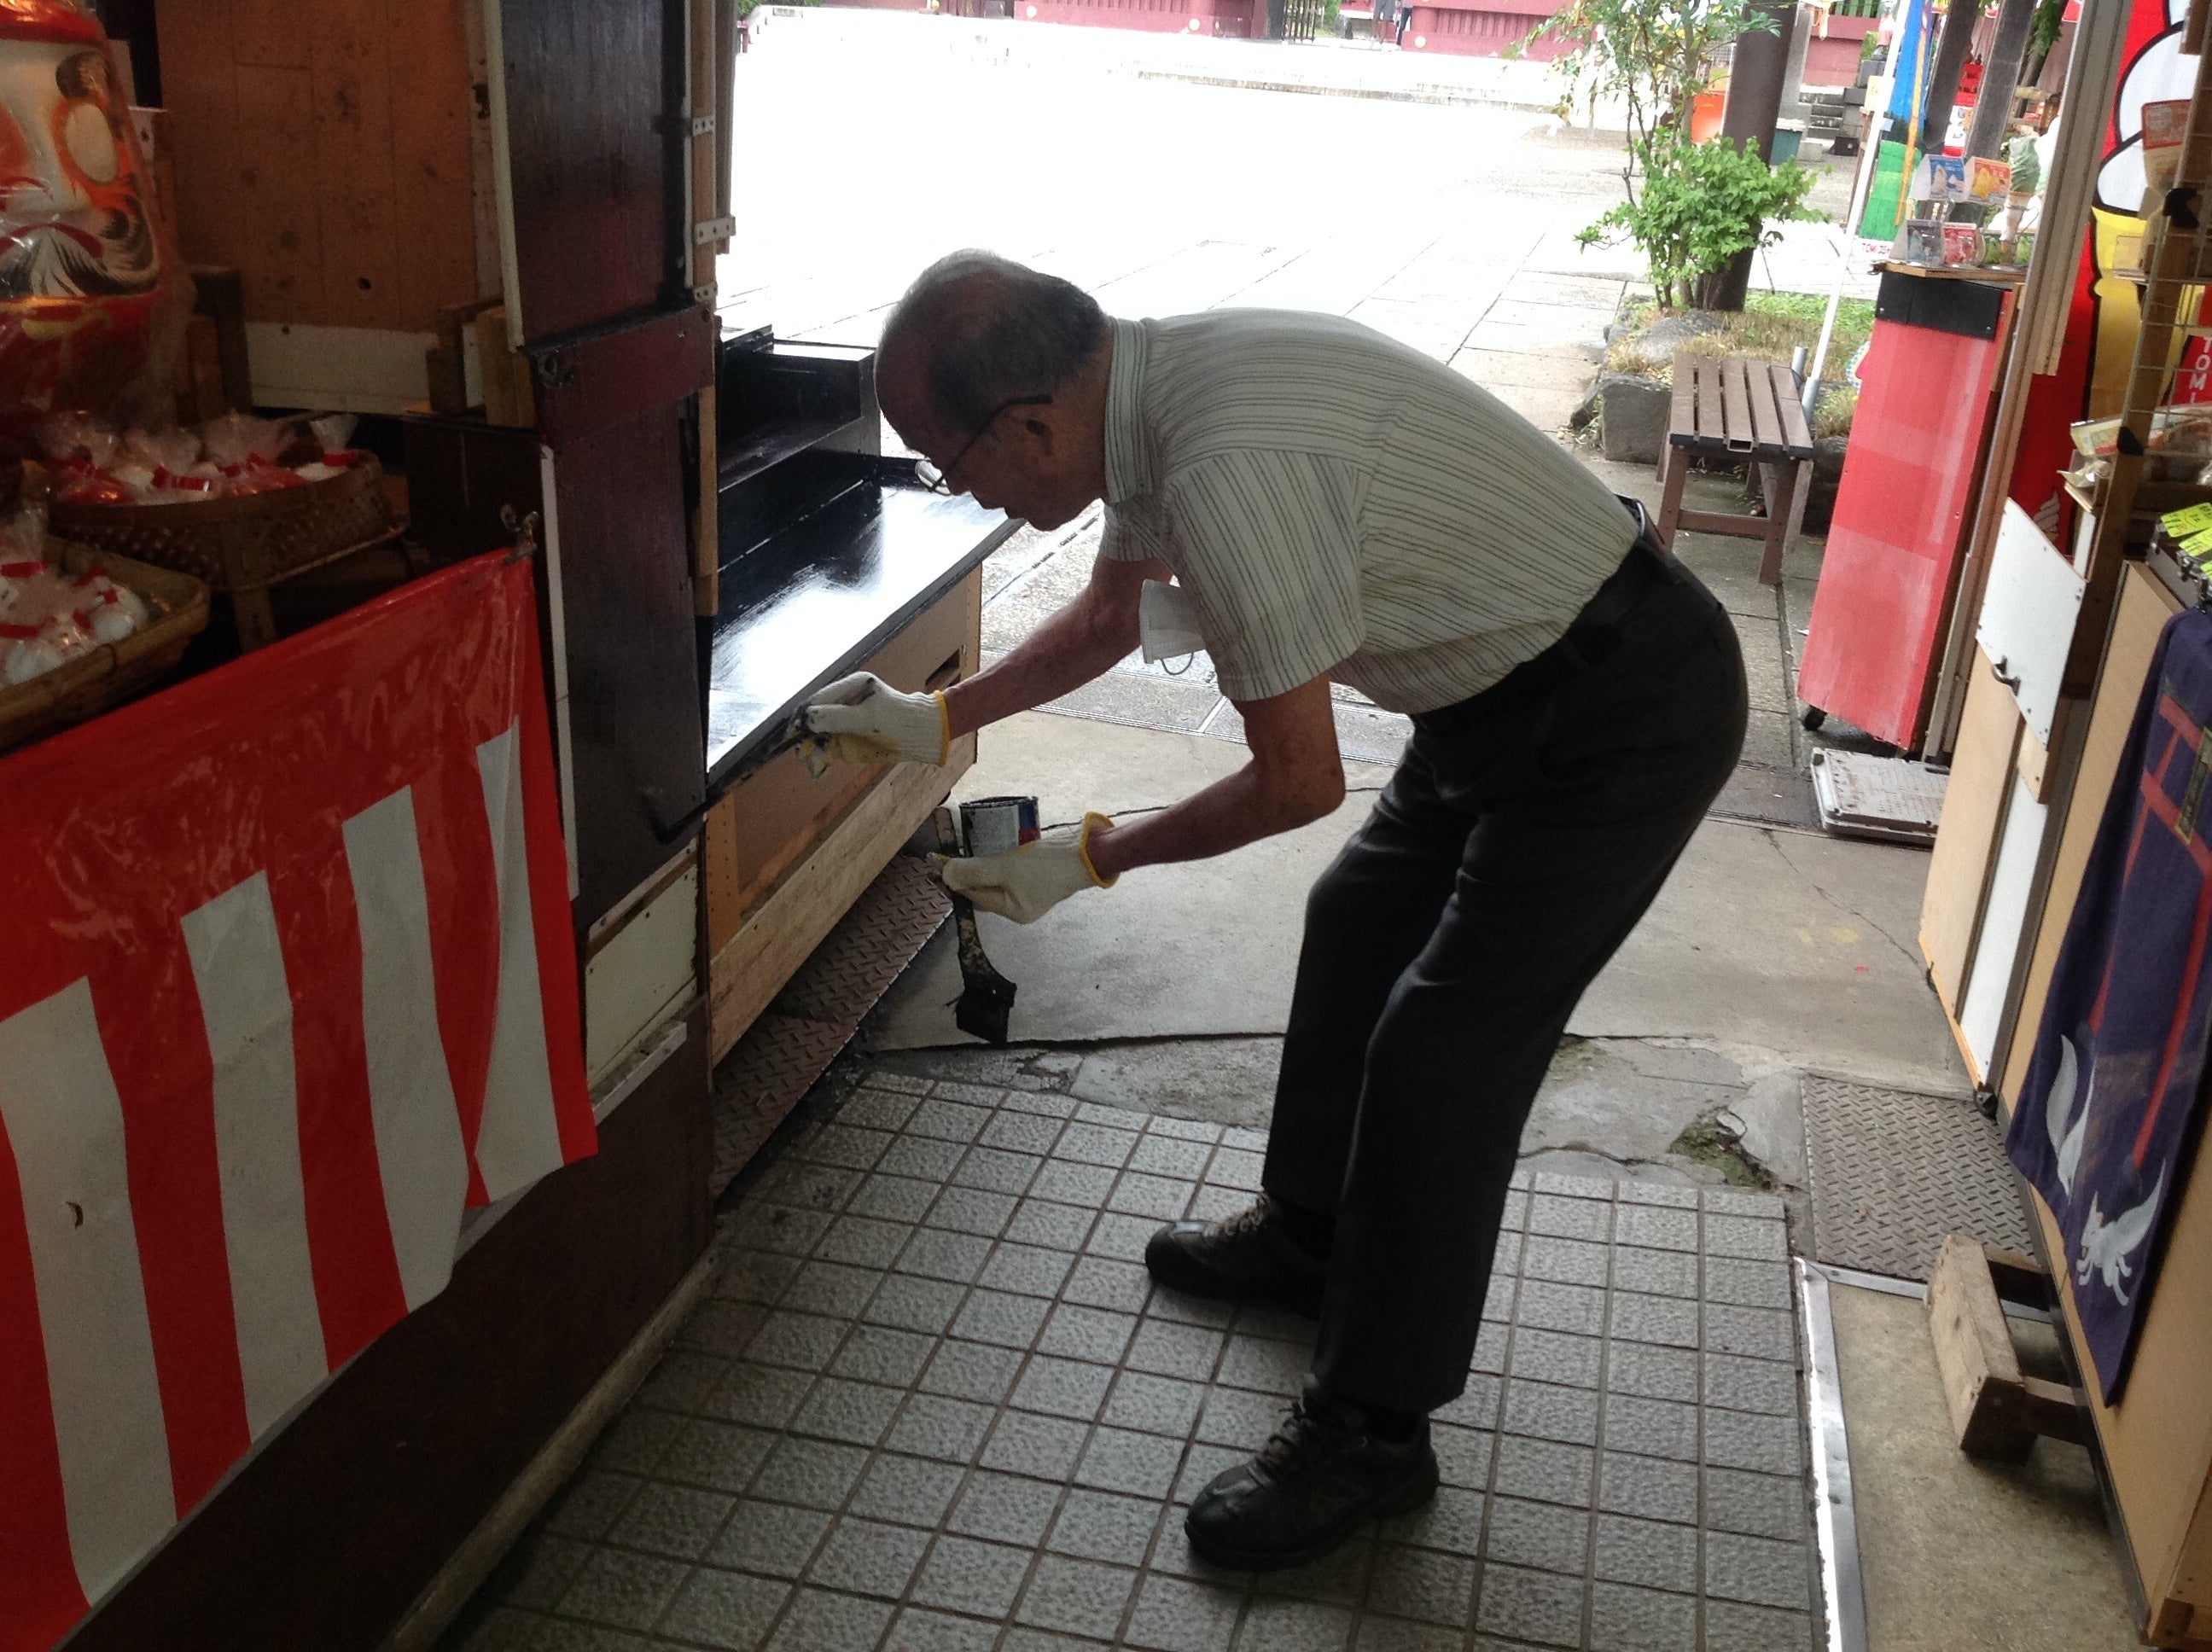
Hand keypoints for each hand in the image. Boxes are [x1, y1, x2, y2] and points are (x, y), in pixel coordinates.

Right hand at [801, 672, 948, 767]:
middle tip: (801, 753)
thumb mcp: (868, 719)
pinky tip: (820, 767)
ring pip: (822, 731)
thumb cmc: (900, 721)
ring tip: (811, 765)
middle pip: (818, 715)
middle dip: (808, 734)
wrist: (924, 736)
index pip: (819, 698)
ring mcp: (849, 716)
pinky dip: (825, 754)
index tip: (794, 732)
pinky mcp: (852, 732)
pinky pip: (832, 743)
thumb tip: (807, 719)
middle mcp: (847, 699)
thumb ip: (837, 717)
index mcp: (852, 685)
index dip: (805, 715)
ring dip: (814, 747)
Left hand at [942, 813, 1116, 923]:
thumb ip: (974, 871)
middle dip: (968, 873)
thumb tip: (945, 874)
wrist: (1086, 854)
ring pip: (998, 879)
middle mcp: (1021, 906)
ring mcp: (1032, 891)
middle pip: (986, 889)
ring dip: (983, 865)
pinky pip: (1011, 871)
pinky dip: (1000, 861)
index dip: (955, 879)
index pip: (975, 895)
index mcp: (1013, 911)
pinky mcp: (1039, 875)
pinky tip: (993, 848)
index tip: (936, 863)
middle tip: (947, 856)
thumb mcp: (1005, 868)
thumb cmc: (1045, 866)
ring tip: (966, 849)